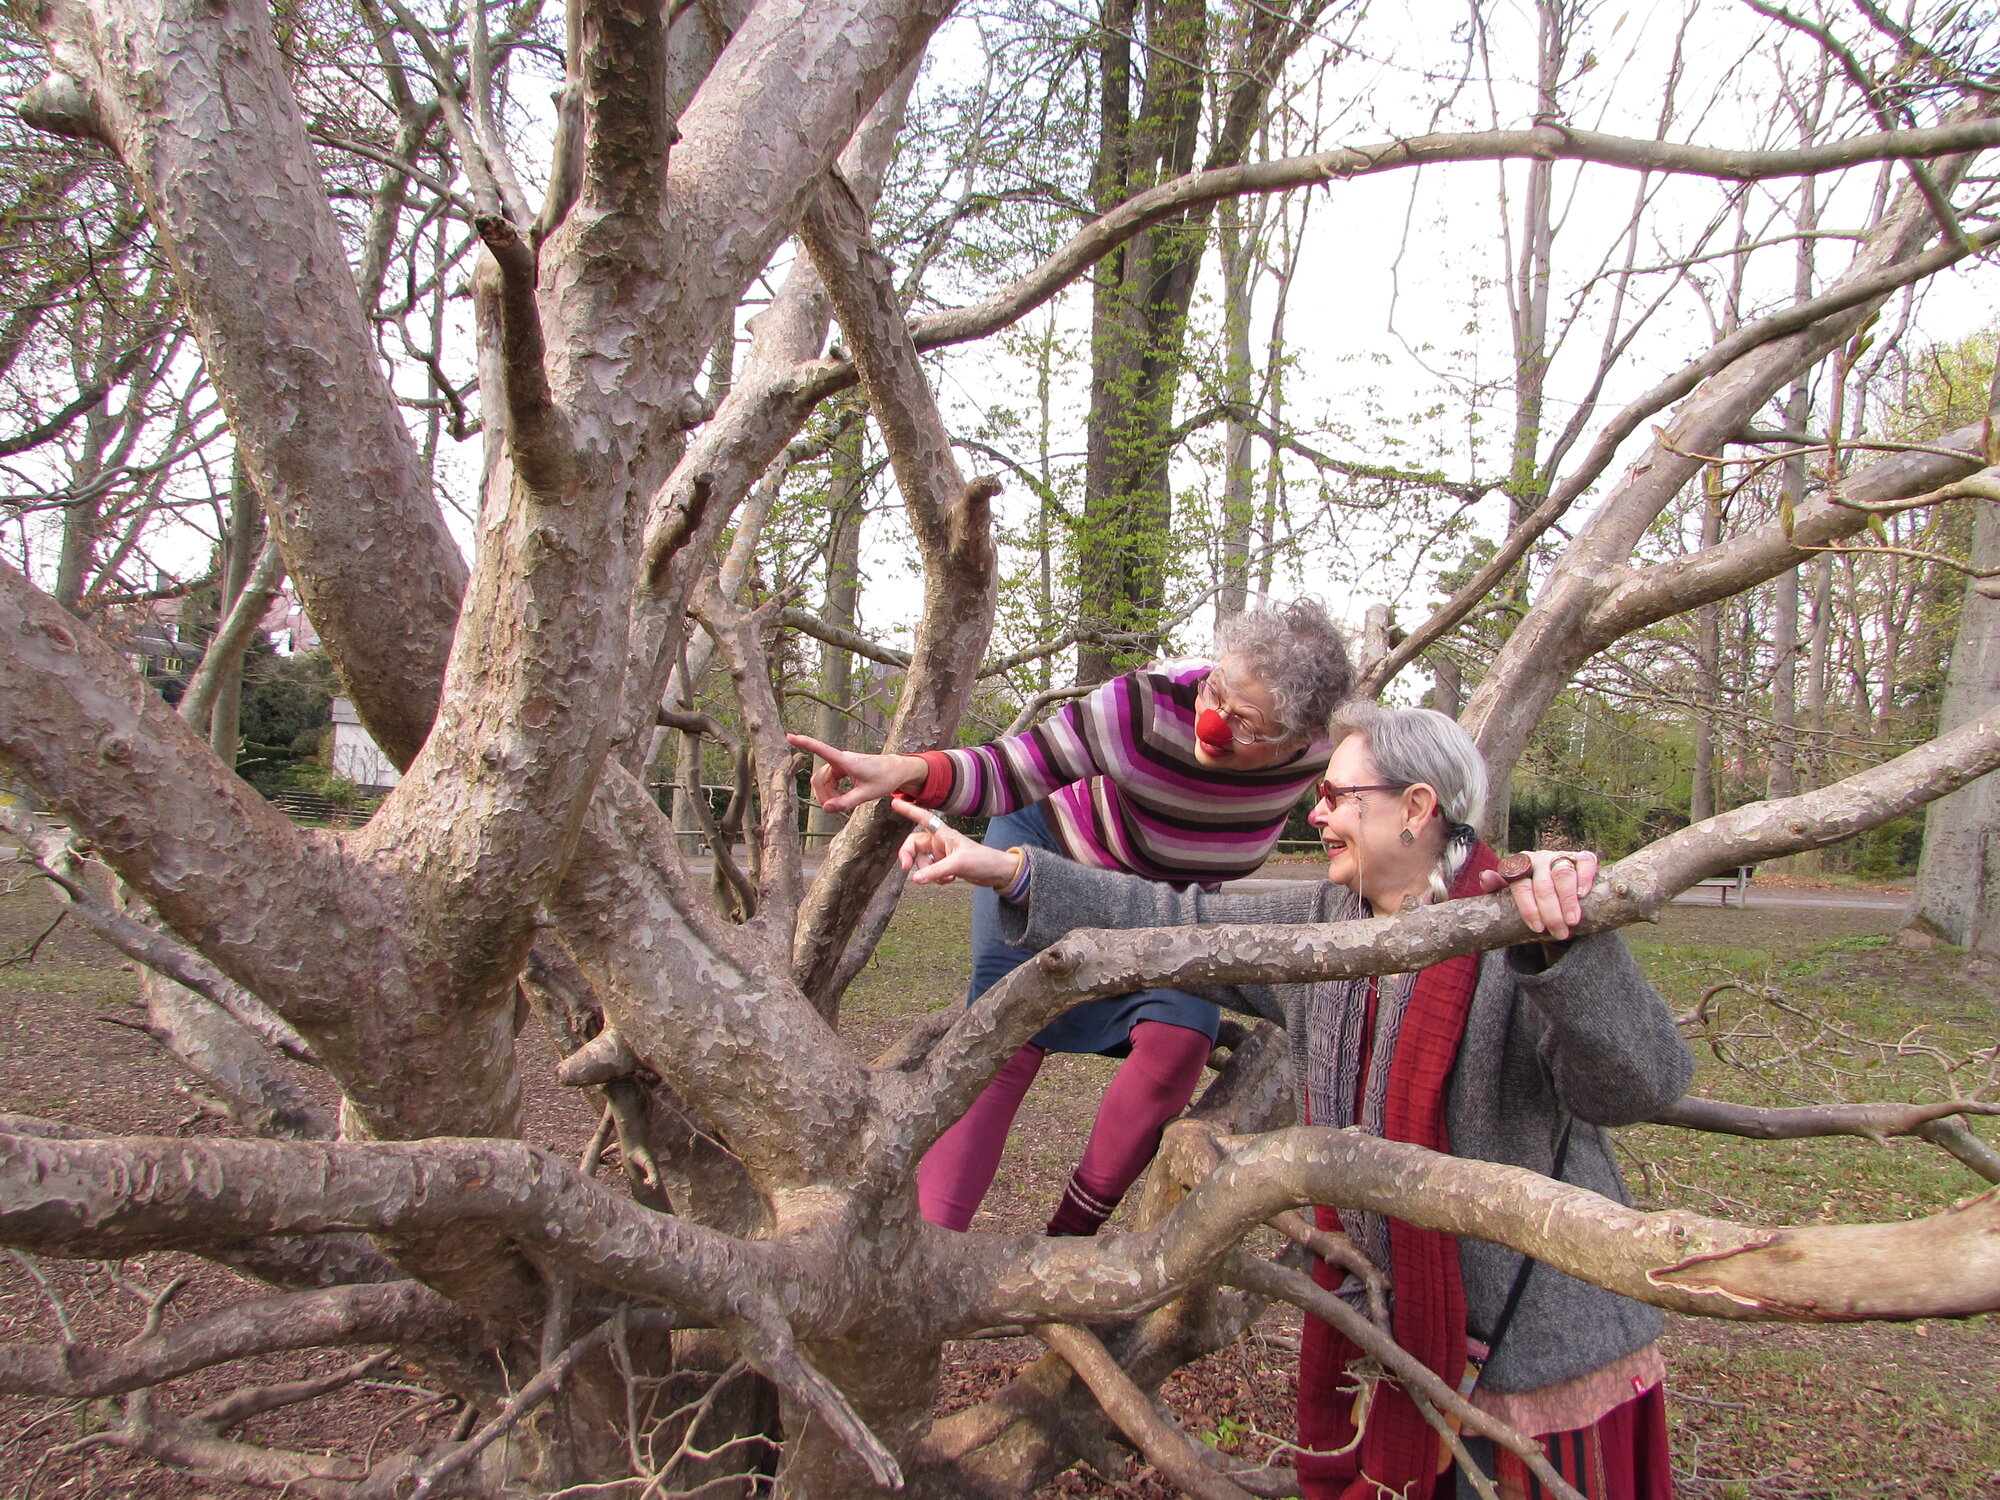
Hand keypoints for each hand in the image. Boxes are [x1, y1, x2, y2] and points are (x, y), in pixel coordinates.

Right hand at [786, 733, 926, 813]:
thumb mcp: (866, 794)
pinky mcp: (842, 769)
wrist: (896, 771)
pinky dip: (832, 792)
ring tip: (843, 803)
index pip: (821, 750)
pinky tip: (842, 798)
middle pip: (819, 778)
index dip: (805, 743)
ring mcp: (840, 765)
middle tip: (834, 808)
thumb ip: (846, 802)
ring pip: (823, 781)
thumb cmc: (884, 779)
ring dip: (828, 794)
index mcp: (846, 761)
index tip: (790, 736)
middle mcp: (840, 760)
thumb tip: (825, 809)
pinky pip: (829, 782)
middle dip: (822, 794)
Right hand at [888, 797, 1023, 889]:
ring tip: (946, 876)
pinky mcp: (945, 866)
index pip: (922, 818)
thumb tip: (914, 879)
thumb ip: (935, 871)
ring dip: (928, 872)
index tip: (895, 802)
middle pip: (914, 845)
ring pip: (922, 862)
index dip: (908, 810)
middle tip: (906, 868)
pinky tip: (950, 879)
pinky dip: (936, 878)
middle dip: (909, 857)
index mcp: (943, 833)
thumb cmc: (982, 860)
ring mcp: (941, 854)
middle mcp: (940, 842)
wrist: (996, 873)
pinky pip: (930, 872)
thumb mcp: (958, 864)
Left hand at [1479, 849, 1598, 941]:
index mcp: (1517, 866)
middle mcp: (1538, 858)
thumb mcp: (1508, 893)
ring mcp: (1559, 856)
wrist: (1553, 888)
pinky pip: (1585, 862)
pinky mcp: (1580, 858)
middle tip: (1559, 932)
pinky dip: (1584, 877)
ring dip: (1568, 900)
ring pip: (1563, 874)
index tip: (1537, 929)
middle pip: (1544, 884)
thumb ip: (1496, 887)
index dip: (1529, 909)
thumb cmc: (1527, 894)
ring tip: (1572, 921)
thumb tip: (1485, 877)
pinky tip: (1582, 894)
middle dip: (1551, 912)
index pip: (1520, 886)